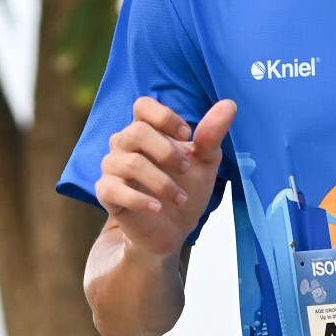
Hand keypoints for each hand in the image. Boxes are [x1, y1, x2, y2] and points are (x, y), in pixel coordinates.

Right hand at [96, 95, 236, 258]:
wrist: (172, 231)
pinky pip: (114, 189)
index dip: (165, 117)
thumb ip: (212, 135)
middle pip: (137, 132)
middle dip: (167, 151)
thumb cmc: (186, 189)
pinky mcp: (106, 192)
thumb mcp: (205, 162)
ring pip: (130, 162)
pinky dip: (139, 199)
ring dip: (161, 182)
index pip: (143, 106)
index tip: (187, 136)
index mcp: (146, 129)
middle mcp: (124, 144)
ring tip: (180, 199)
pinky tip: (157, 208)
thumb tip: (229, 105)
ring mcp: (112, 167)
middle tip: (185, 169)